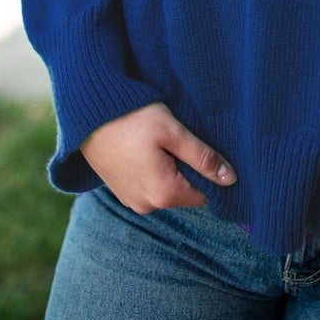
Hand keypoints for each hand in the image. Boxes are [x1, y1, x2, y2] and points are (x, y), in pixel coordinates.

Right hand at [80, 102, 237, 213]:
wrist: (89, 113)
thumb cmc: (133, 117)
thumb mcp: (174, 132)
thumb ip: (203, 158)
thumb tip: (231, 179)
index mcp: (163, 194)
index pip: (204, 194)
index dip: (209, 172)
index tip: (203, 148)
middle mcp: (147, 206)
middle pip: (184, 192)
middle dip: (187, 169)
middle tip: (178, 140)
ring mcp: (131, 201)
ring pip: (166, 189)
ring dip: (170, 169)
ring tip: (159, 142)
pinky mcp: (121, 192)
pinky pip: (148, 186)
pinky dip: (153, 171)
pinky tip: (146, 148)